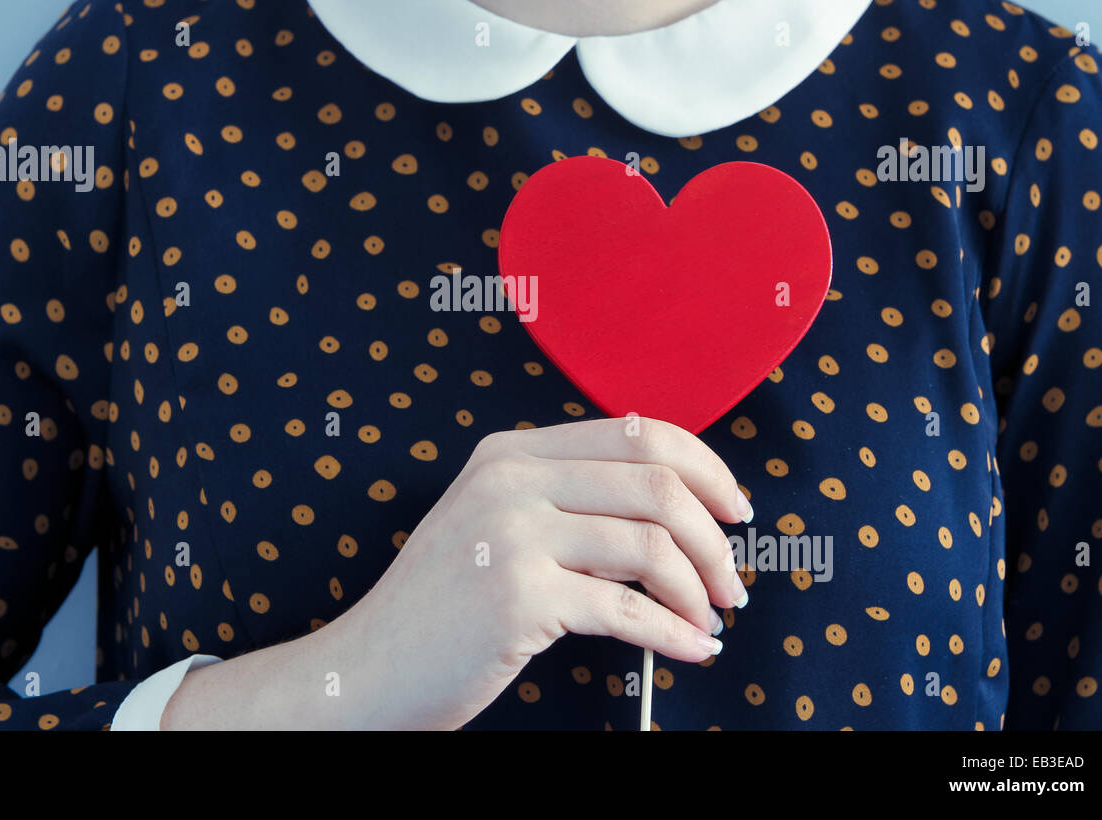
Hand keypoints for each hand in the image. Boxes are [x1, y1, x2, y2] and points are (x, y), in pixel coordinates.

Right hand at [162, 416, 749, 729]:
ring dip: (700, 588)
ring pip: (652, 544)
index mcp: (510, 452)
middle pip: (657, 484)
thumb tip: (675, 514)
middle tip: (732, 581)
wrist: (366, 668)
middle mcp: (511, 480)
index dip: (704, 467)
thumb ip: (568, 503)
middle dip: (715, 538)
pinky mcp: (518, 597)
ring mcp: (512, 535)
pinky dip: (674, 633)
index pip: (636, 433)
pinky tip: (691, 647)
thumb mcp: (494, 525)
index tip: (735, 508)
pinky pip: (628, 610)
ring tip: (712, 619)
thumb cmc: (440, 607)